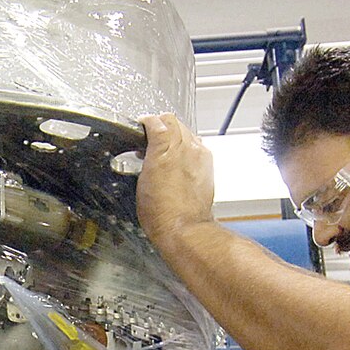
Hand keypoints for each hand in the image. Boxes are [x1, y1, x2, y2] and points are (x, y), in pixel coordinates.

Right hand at [136, 113, 218, 251]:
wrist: (183, 228)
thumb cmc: (162, 211)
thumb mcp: (144, 177)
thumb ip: (150, 150)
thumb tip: (151, 133)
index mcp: (167, 147)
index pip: (159, 120)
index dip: (147, 123)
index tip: (141, 129)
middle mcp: (187, 147)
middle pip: (174, 123)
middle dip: (161, 128)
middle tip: (149, 141)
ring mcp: (200, 155)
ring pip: (187, 133)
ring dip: (174, 137)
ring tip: (163, 152)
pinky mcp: (207, 166)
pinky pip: (196, 147)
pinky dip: (186, 149)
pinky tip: (177, 162)